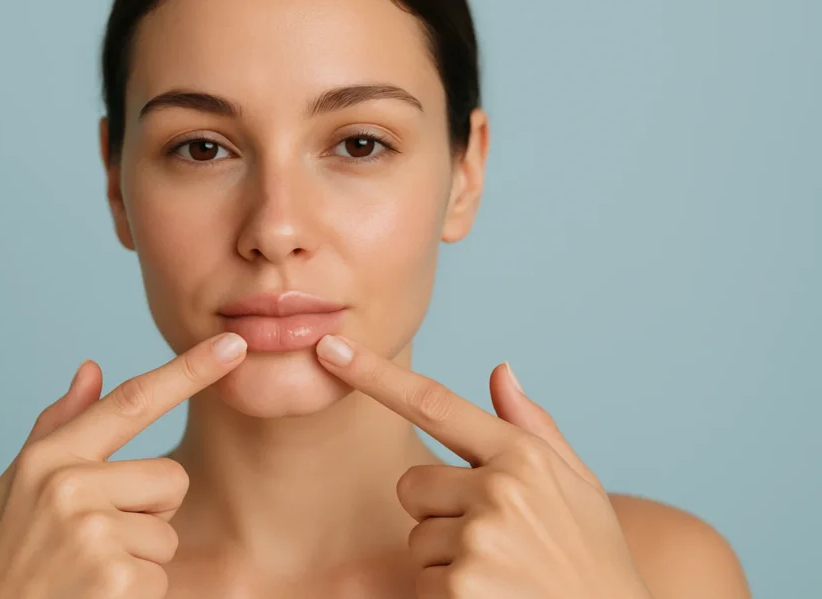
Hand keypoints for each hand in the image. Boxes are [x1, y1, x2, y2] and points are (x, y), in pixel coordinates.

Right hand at [0, 332, 247, 598]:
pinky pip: (162, 575)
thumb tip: (93, 367)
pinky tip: (96, 598)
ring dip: (141, 559)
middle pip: (171, 478)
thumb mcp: (18, 489)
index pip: (132, 401)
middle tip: (98, 544)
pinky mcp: (115, 578)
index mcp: (49, 459)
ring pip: (168, 533)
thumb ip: (58, 428)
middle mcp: (68, 487)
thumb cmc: (8, 559)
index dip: (188, 371)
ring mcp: (93, 532)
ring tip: (90, 574)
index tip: (234, 345)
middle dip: (151, 514)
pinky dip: (138, 594)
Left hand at [315, 335, 651, 598]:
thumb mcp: (578, 486)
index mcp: (523, 456)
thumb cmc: (593, 559)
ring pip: (416, 536)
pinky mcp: (460, 587)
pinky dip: (447, 595)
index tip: (331, 350)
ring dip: (445, 558)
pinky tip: (493, 598)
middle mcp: (499, 490)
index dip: (375, 376)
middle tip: (493, 541)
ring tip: (502, 574)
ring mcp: (479, 539)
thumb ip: (533, 428)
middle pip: (412, 483)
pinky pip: (421, 580)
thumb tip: (500, 370)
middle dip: (438, 511)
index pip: (433, 403)